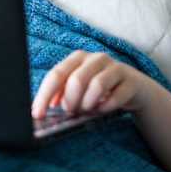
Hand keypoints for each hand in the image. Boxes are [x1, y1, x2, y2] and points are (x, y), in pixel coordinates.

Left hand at [31, 50, 154, 118]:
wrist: (133, 88)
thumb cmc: (99, 89)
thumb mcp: (78, 88)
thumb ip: (61, 94)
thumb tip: (40, 110)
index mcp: (77, 58)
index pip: (56, 74)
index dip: (45, 95)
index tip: (38, 114)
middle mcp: (95, 58)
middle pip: (76, 79)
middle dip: (70, 100)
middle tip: (69, 111)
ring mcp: (114, 67)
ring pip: (97, 85)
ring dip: (88, 103)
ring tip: (87, 110)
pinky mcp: (130, 80)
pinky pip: (116, 96)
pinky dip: (106, 107)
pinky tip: (103, 109)